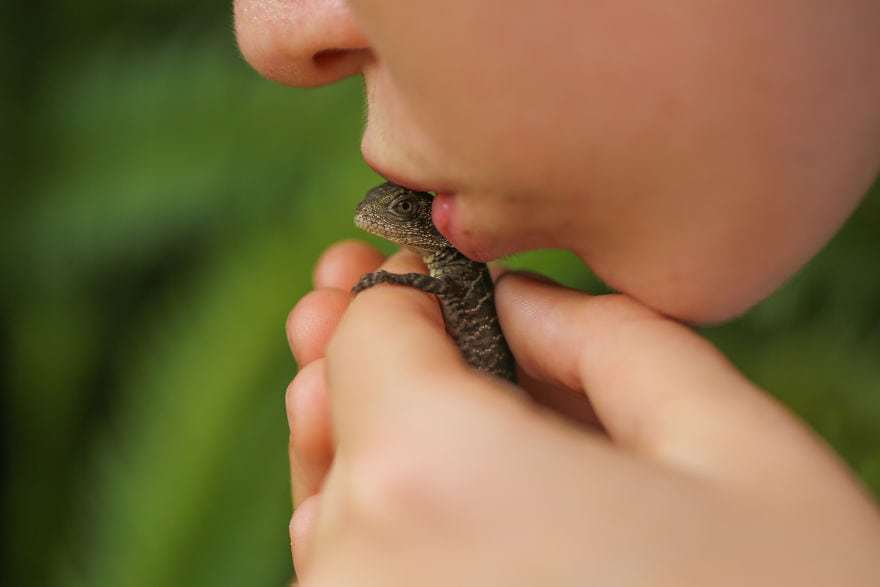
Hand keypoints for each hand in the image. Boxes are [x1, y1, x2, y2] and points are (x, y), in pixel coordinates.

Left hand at [285, 240, 879, 585]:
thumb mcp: (732, 449)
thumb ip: (610, 340)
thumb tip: (519, 304)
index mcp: (435, 476)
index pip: (364, 334)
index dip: (409, 291)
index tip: (450, 285)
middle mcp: (362, 567)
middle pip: (341, 416)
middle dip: (388, 363)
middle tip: (424, 323)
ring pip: (335, 506)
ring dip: (377, 444)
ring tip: (433, 398)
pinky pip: (350, 577)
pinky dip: (386, 525)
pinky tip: (440, 501)